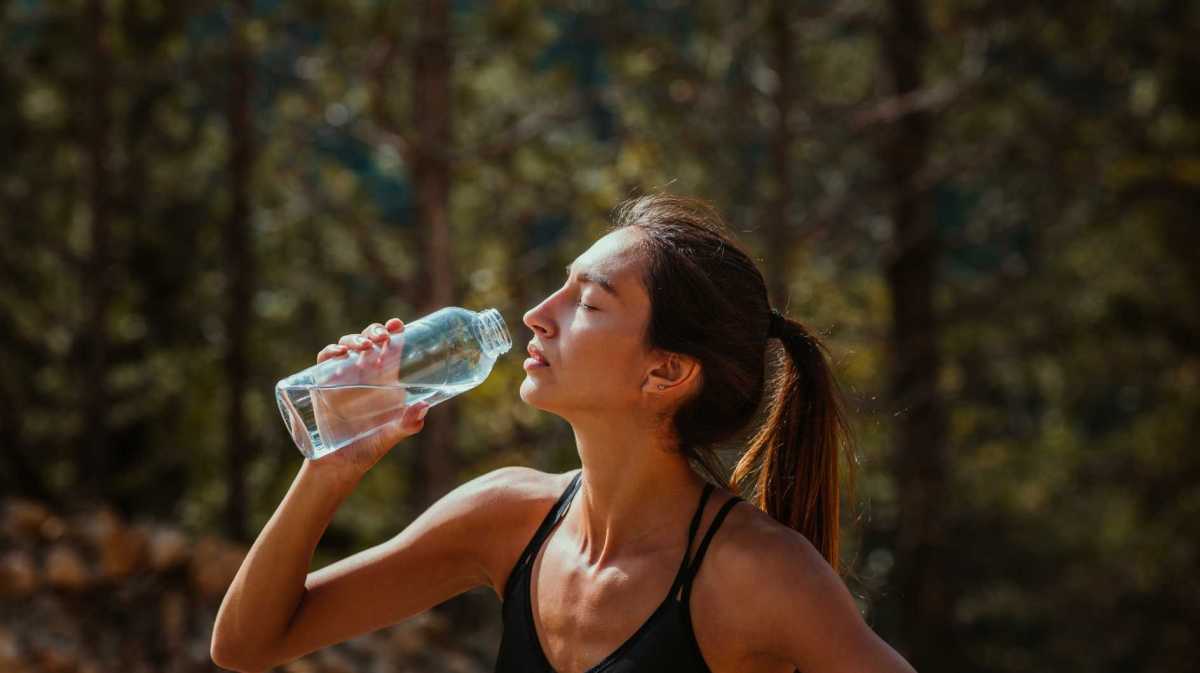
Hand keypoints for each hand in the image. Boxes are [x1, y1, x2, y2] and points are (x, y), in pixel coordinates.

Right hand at [306, 318, 429, 482]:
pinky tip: (339, 353)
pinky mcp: (324, 383)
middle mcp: (365, 373)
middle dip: (375, 331)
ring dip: (355, 338)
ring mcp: (344, 375)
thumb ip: (408, 424)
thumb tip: (424, 407)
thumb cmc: (370, 447)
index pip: (391, 347)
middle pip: (370, 339)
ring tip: (363, 346)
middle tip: (381, 337)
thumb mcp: (391, 435)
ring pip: (348, 344)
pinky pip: (325, 359)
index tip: (397, 324)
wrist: (340, 463)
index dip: (394, 331)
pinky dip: (330, 351)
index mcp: (386, 379)